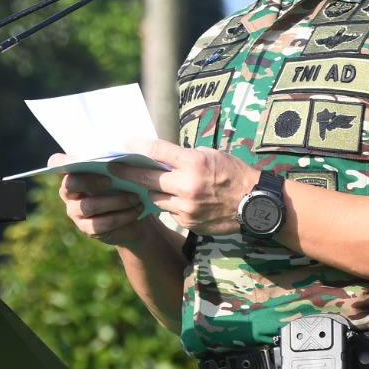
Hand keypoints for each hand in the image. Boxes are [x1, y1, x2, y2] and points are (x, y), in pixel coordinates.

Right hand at [50, 153, 147, 247]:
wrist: (133, 214)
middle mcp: (68, 192)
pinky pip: (102, 223)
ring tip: (135, 197)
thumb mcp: (118, 173)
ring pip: (90, 205)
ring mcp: (75, 212)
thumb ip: (112, 164)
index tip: (90, 161)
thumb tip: (118, 158)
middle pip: (70, 183)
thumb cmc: (123, 185)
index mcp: (72, 173)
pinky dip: (123, 216)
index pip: (57, 163)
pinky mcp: (86, 228)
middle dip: (91, 180)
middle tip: (111, 180)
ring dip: (115, 201)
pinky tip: (136, 209)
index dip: (66, 161)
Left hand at [107, 138, 260, 235]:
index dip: (136, 146)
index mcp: (194, 163)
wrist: (255, 204)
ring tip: (144, 185)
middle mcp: (187, 185)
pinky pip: (171, 212)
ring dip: (152, 191)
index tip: (122, 145)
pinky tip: (175, 199)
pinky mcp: (189, 223)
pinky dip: (170, 205)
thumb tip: (160, 156)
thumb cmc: (233, 173)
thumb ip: (184, 157)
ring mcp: (187, 207)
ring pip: (156, 198)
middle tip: (113, 169)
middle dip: (127, 173)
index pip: (157, 151)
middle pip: (147, 178)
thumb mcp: (210, 155)